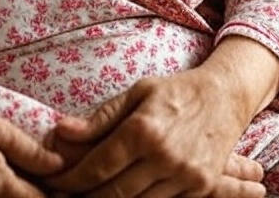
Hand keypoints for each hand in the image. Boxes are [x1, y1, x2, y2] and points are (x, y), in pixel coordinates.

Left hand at [44, 71, 264, 196]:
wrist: (226, 97)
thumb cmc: (176, 91)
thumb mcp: (137, 92)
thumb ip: (100, 117)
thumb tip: (61, 131)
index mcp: (143, 129)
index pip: (98, 166)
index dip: (70, 179)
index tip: (52, 182)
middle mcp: (164, 157)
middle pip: (114, 193)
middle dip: (83, 197)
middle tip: (61, 196)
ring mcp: (185, 176)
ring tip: (87, 197)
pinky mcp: (201, 188)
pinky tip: (122, 197)